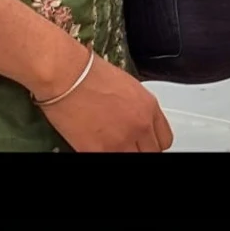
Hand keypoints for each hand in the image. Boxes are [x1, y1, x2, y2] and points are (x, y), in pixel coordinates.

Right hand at [35, 49, 173, 152]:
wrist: (65, 74)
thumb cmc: (87, 71)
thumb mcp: (124, 83)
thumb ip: (136, 106)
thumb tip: (134, 118)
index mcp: (148, 106)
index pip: (164, 139)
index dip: (150, 140)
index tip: (143, 141)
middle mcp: (139, 125)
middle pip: (151, 152)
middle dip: (138, 148)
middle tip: (124, 142)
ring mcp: (121, 141)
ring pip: (132, 158)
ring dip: (122, 151)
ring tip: (107, 141)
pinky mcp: (100, 152)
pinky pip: (109, 159)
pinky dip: (102, 152)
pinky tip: (93, 142)